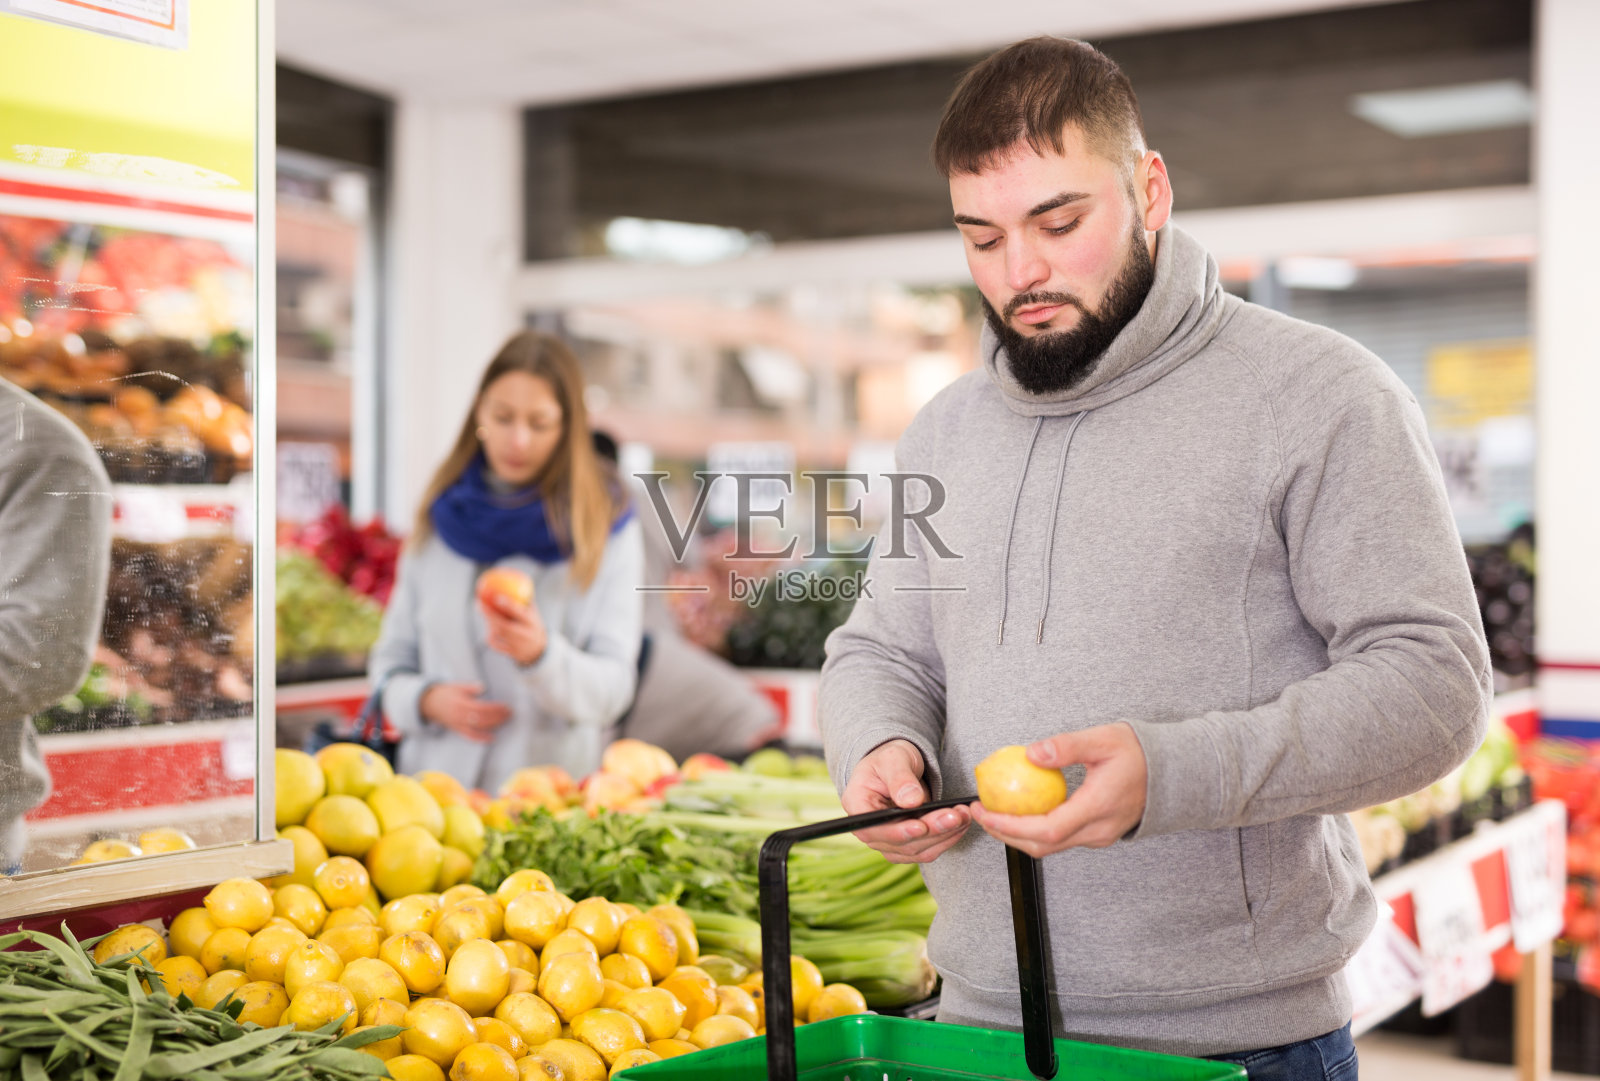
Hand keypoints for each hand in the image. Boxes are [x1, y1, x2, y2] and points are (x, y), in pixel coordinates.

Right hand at [420, 681, 511, 742]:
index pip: (481, 708)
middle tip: (509, 714)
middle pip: (482, 718)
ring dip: (493, 725)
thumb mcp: (457, 687)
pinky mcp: (457, 729)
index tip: (505, 707)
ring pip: (477, 728)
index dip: (494, 709)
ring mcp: (458, 724)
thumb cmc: (445, 693)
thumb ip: (470, 688)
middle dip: (497, 717)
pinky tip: (491, 738)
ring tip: (504, 721)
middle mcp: (459, 715)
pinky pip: (469, 736)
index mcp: (460, 703)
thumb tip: (483, 687)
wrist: (429, 704)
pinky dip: (480, 738)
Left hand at [482, 595, 548, 665]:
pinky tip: (488, 629)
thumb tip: (516, 580)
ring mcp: (518, 645)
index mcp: (532, 622)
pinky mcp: (511, 653)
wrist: (539, 649)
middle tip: (479, 603)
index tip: (497, 596)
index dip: (508, 605)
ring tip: (481, 609)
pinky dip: (491, 636)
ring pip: (498, 633)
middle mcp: (525, 634)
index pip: (519, 613)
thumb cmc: (533, 624)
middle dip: (490, 615)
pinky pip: (496, 644)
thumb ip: (525, 599)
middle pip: (504, 625)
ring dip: (488, 622)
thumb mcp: (533, 612)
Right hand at [841, 739, 969, 863]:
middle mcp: (870, 830)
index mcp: (857, 806)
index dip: (898, 832)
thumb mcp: (893, 758)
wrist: (898, 767)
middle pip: (901, 842)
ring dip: (944, 835)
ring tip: (965, 815)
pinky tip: (962, 822)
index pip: (874, 829)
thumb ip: (900, 778)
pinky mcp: (907, 845)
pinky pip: (928, 848)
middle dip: (932, 830)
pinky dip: (947, 837)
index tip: (921, 826)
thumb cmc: (890, 759)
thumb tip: (912, 801)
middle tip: (956, 815)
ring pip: (919, 849)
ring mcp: (889, 841)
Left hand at [970, 721, 1147, 856]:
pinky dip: (1035, 830)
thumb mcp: (1102, 739)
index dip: (1009, 825)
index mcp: (1097, 808)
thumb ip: (1066, 747)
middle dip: (1005, 834)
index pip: (1045, 829)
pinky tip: (1021, 811)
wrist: (1174, 772)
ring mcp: (1099, 836)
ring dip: (1018, 834)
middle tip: (980, 812)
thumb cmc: (1140, 752)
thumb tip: (1031, 754)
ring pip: (1051, 846)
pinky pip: (1061, 838)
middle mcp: (1098, 830)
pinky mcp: (1099, 834)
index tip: (984, 810)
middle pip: (1042, 846)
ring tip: (994, 812)